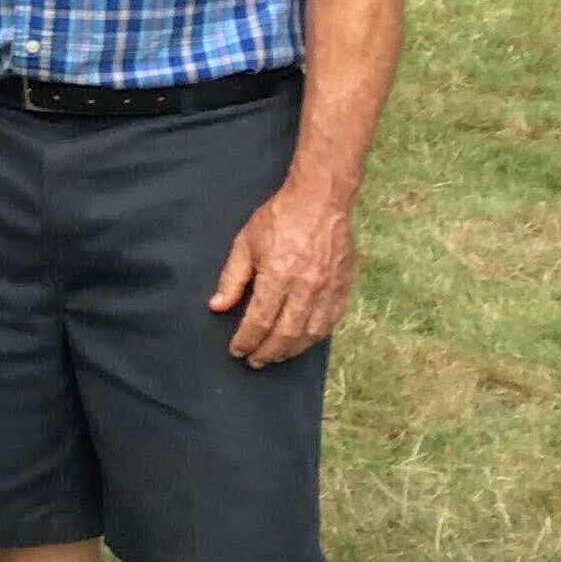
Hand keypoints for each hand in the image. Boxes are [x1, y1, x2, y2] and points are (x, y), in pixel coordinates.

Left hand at [211, 182, 355, 365]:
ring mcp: (327, 291)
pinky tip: (302, 342)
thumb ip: (232, 278)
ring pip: (309, 335)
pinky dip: (314, 338)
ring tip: (275, 356)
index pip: (259, 321)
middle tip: (254, 361)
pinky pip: (330, 323)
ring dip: (291, 351)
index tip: (236, 350)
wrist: (320, 200)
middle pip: (285, 335)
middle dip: (267, 352)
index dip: (246, 340)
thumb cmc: (279, 219)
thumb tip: (217, 307)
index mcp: (278, 277)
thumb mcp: (245, 243)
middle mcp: (305, 289)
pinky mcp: (343, 289)